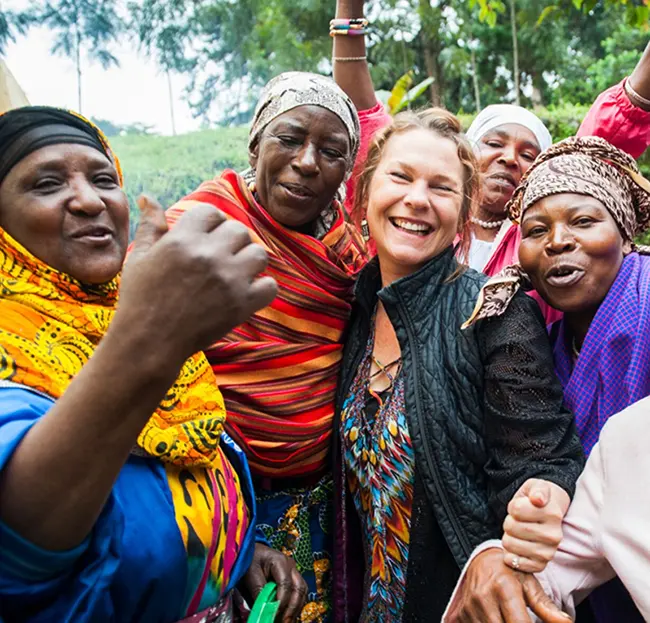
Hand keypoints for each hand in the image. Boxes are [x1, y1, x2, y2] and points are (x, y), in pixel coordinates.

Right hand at [116, 195, 276, 365]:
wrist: (149, 343)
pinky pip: (270, 286)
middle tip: (220, 259)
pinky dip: (262, 289)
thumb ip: (150, 226)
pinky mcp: (242, 304)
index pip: (212, 213)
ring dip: (249, 262)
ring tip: (235, 274)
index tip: (206, 239)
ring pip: (259, 254)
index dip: (211, 224)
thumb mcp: (139, 258)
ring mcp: (228, 280)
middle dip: (231, 242)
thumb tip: (147, 196)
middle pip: (239, 231)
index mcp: (182, 239)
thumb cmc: (139, 300)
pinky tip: (246, 294)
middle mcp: (208, 255)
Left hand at [242, 544, 306, 622]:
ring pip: (302, 591)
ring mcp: (294, 571)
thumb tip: (264, 610)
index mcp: (280, 561)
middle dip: (293, 607)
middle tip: (284, 621)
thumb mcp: (250, 573)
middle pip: (299, 588)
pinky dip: (295, 605)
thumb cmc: (251, 560)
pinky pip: (299, 593)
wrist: (253, 551)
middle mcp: (291, 566)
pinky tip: (288, 615)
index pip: (286, 583)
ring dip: (296, 608)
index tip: (274, 614)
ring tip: (287, 621)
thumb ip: (258, 590)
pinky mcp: (293, 578)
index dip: (282, 601)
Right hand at [444, 548, 571, 622]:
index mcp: (503, 588)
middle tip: (520, 617)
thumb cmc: (509, 572)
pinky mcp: (460, 614)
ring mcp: (469, 607)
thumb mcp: (529, 583)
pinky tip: (496, 618)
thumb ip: (546, 606)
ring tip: (507, 616)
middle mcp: (483, 597)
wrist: (480, 560)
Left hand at [502, 479, 569, 572]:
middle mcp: (554, 536)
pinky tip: (518, 545)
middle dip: (509, 520)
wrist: (549, 515)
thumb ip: (538, 490)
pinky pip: (515, 562)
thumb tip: (538, 499)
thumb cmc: (538, 499)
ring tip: (520, 531)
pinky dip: (510, 554)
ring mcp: (548, 553)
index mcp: (553, 515)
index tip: (521, 506)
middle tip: (519, 520)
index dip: (513, 506)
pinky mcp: (541, 565)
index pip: (516, 509)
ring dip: (509, 536)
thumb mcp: (537, 486)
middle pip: (510, 527)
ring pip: (509, 544)